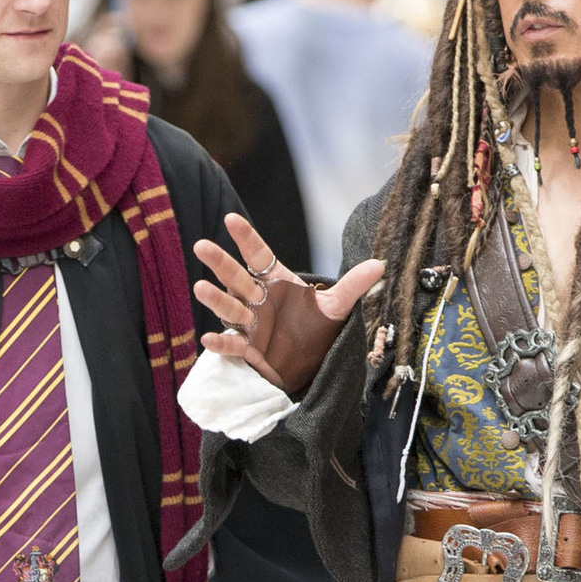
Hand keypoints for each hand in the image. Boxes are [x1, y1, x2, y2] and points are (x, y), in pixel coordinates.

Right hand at [193, 212, 385, 397]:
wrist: (313, 362)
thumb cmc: (319, 329)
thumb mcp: (337, 306)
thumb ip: (353, 285)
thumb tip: (380, 264)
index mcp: (277, 283)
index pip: (259, 255)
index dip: (245, 238)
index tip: (231, 219)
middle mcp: (259, 300)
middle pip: (237, 277)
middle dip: (220, 263)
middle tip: (201, 246)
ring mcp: (252, 324)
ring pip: (230, 308)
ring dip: (216, 299)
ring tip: (200, 287)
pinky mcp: (250, 350)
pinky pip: (232, 346)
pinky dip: (221, 343)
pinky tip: (208, 339)